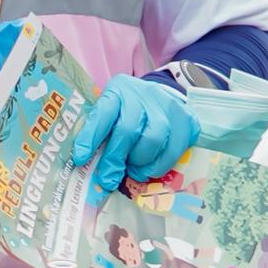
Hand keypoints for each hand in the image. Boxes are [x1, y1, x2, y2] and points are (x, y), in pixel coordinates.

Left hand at [65, 73, 199, 191]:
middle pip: (128, 130)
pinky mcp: (186, 120)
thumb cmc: (128, 111)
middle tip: (108, 178)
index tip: (80, 159)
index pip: (102, 113)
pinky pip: (173, 150)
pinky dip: (158, 166)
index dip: (90, 137)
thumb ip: (101, 132)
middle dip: (114, 158)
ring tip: (133, 170)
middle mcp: (143, 94)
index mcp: (118, 89)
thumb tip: (87, 165)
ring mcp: (167, 106)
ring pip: (153, 140)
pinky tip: (149, 169)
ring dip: (139, 162)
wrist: (162, 98)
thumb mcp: (111, 112)